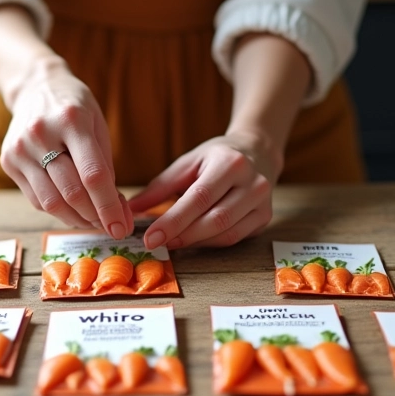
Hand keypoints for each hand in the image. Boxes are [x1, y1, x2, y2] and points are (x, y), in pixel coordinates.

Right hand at [0, 60, 132, 238]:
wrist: (35, 87)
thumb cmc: (75, 108)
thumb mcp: (98, 125)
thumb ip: (106, 166)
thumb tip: (116, 211)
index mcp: (72, 120)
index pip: (93, 174)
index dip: (109, 206)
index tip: (122, 227)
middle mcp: (41, 134)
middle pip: (71, 192)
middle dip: (95, 217)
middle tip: (112, 226)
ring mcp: (20, 149)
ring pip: (51, 202)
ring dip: (77, 219)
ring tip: (94, 220)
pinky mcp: (7, 161)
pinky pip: (36, 199)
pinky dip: (58, 210)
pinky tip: (73, 208)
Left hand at [127, 133, 281, 248]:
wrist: (257, 152)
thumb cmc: (216, 157)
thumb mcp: (187, 163)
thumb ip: (160, 187)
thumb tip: (130, 209)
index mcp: (230, 163)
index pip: (199, 198)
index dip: (173, 220)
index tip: (150, 237)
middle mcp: (252, 183)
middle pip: (215, 219)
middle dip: (182, 235)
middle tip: (156, 244)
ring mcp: (262, 203)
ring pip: (226, 233)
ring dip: (195, 242)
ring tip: (171, 242)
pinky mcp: (264, 218)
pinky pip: (234, 238)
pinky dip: (210, 243)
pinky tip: (192, 241)